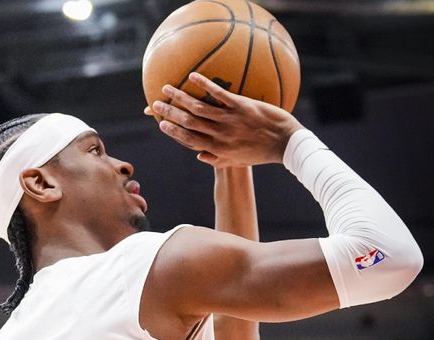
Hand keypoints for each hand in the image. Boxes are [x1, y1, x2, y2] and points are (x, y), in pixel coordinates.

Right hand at [144, 72, 303, 167]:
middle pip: (188, 122)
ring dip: (181, 97)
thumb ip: (216, 159)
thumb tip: (198, 155)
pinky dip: (204, 84)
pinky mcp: (242, 105)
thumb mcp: (237, 161)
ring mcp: (230, 119)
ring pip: (199, 107)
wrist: (285, 143)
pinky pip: (219, 94)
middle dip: (170, 113)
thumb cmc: (261, 153)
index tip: (160, 123)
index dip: (173, 131)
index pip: (189, 140)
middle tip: (155, 104)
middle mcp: (220, 134)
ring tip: (167, 88)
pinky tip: (192, 76)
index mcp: (217, 148)